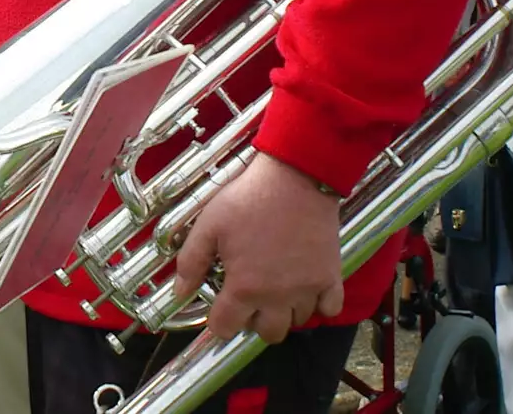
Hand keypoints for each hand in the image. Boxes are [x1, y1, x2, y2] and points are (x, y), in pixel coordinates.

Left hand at [173, 152, 343, 343]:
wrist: (295, 177)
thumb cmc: (248, 199)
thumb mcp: (208, 225)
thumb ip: (191, 262)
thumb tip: (180, 293)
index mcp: (244, 288)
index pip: (226, 328)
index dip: (218, 321)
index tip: (220, 307)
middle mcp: (277, 297)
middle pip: (268, 334)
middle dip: (255, 321)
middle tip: (250, 297)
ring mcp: (308, 289)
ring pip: (297, 321)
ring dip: (286, 311)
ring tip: (276, 287)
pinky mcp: (331, 277)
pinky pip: (329, 309)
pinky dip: (320, 304)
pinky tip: (306, 286)